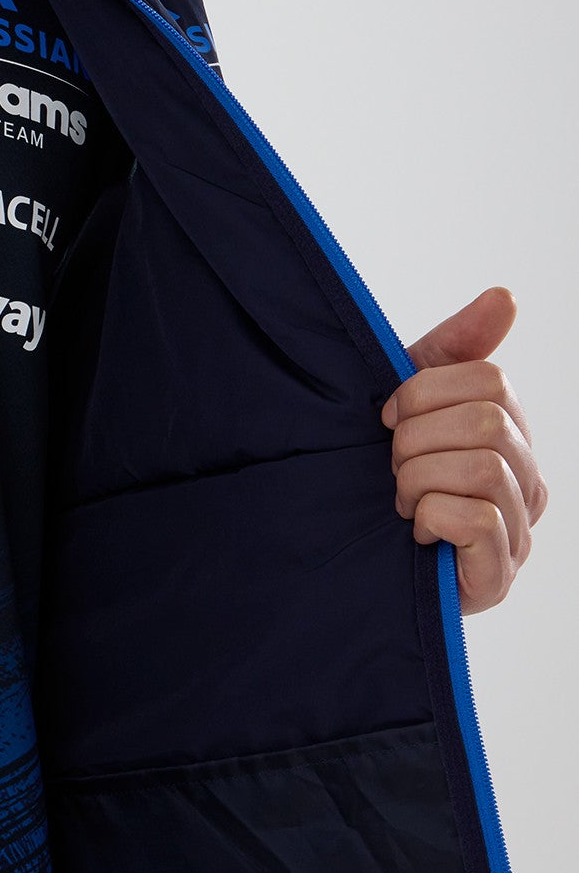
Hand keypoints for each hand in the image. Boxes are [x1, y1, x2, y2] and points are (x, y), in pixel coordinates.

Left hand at [381, 287, 547, 612]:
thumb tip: (505, 296)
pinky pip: (478, 521)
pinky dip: (431, 516)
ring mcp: (520, 531)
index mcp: (509, 432)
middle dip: (416, 439)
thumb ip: (455, 347)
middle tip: (391, 465)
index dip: (423, 392)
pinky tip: (417, 528)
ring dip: (419, 480)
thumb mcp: (408, 399)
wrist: (344, 543)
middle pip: (487, 422)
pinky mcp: (498, 576)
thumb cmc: (382, 465)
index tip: (387, 417)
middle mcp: (528, 480)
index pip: (491, 380)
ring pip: (483, 469)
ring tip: (402, 499)